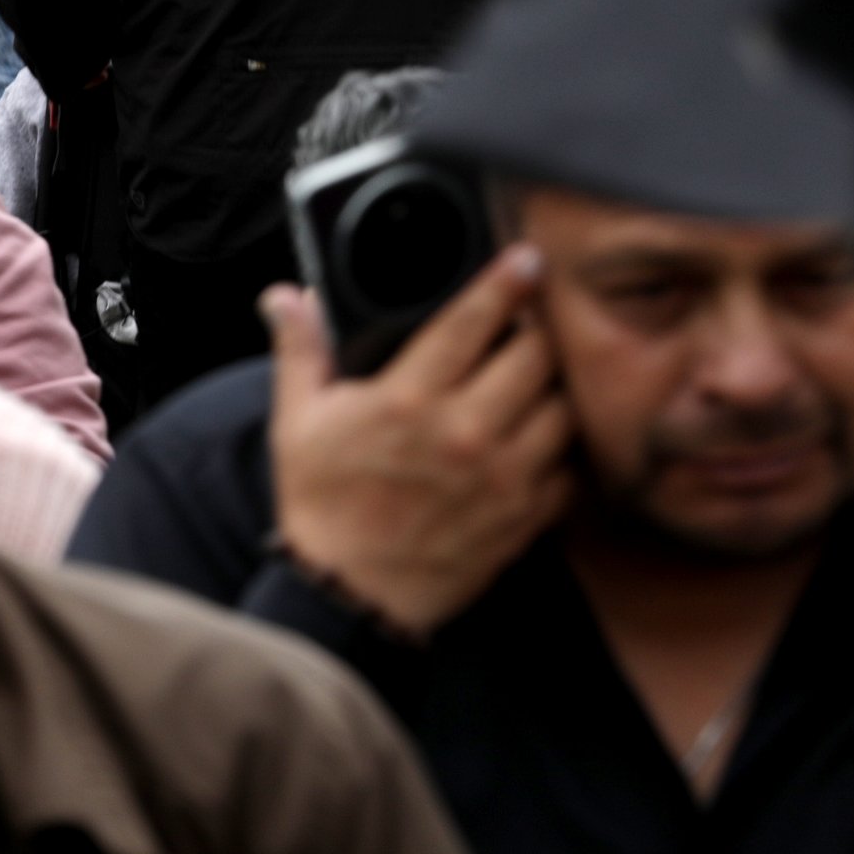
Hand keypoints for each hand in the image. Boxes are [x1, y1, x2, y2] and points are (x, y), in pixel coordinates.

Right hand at [266, 246, 574, 637]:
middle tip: (528, 326)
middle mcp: (463, 433)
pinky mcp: (522, 519)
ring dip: (555, 388)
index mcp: (407, 400)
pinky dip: (562, 450)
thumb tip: (284, 296)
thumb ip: (299, 350)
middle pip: (535, 358)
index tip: (527, 259)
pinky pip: (569, 470)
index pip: (471, 322)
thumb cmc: (320, 504)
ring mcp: (501, 479)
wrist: (346, 595)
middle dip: (537, 332)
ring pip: (563, 409)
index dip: (505, 282)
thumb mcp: (296, 420)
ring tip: (536, 382)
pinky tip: (539, 441)